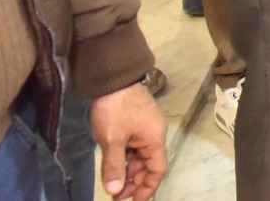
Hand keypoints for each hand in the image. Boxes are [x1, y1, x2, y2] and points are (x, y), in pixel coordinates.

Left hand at [92, 81, 167, 199]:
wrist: (113, 79)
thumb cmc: (115, 110)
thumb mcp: (112, 140)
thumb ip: (114, 166)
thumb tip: (115, 191)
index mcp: (154, 139)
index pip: (157, 170)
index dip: (147, 188)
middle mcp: (154, 135)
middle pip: (149, 164)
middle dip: (135, 182)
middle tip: (116, 196)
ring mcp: (144, 129)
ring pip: (140, 156)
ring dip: (128, 171)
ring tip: (113, 184)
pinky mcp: (135, 123)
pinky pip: (133, 147)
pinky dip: (125, 159)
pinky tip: (114, 165)